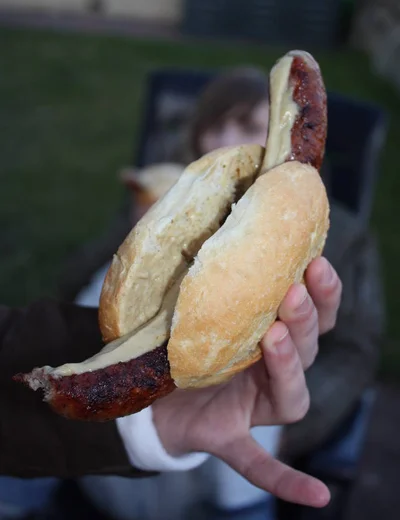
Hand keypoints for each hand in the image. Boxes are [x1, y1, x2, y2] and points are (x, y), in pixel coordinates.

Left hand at [152, 256, 341, 507]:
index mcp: (267, 333)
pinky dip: (285, 479)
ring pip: (291, 394)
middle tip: (292, 291)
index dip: (322, 290)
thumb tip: (191, 208)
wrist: (142, 387)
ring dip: (290, 366)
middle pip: (307, 347)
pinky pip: (259, 462)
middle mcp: (269, 369)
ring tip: (276, 336)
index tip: (315, 258)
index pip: (311, 312)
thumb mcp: (185, 296)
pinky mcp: (227, 436)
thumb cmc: (171, 335)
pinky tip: (318, 497)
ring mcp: (252, 406)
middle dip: (306, 319)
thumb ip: (194, 262)